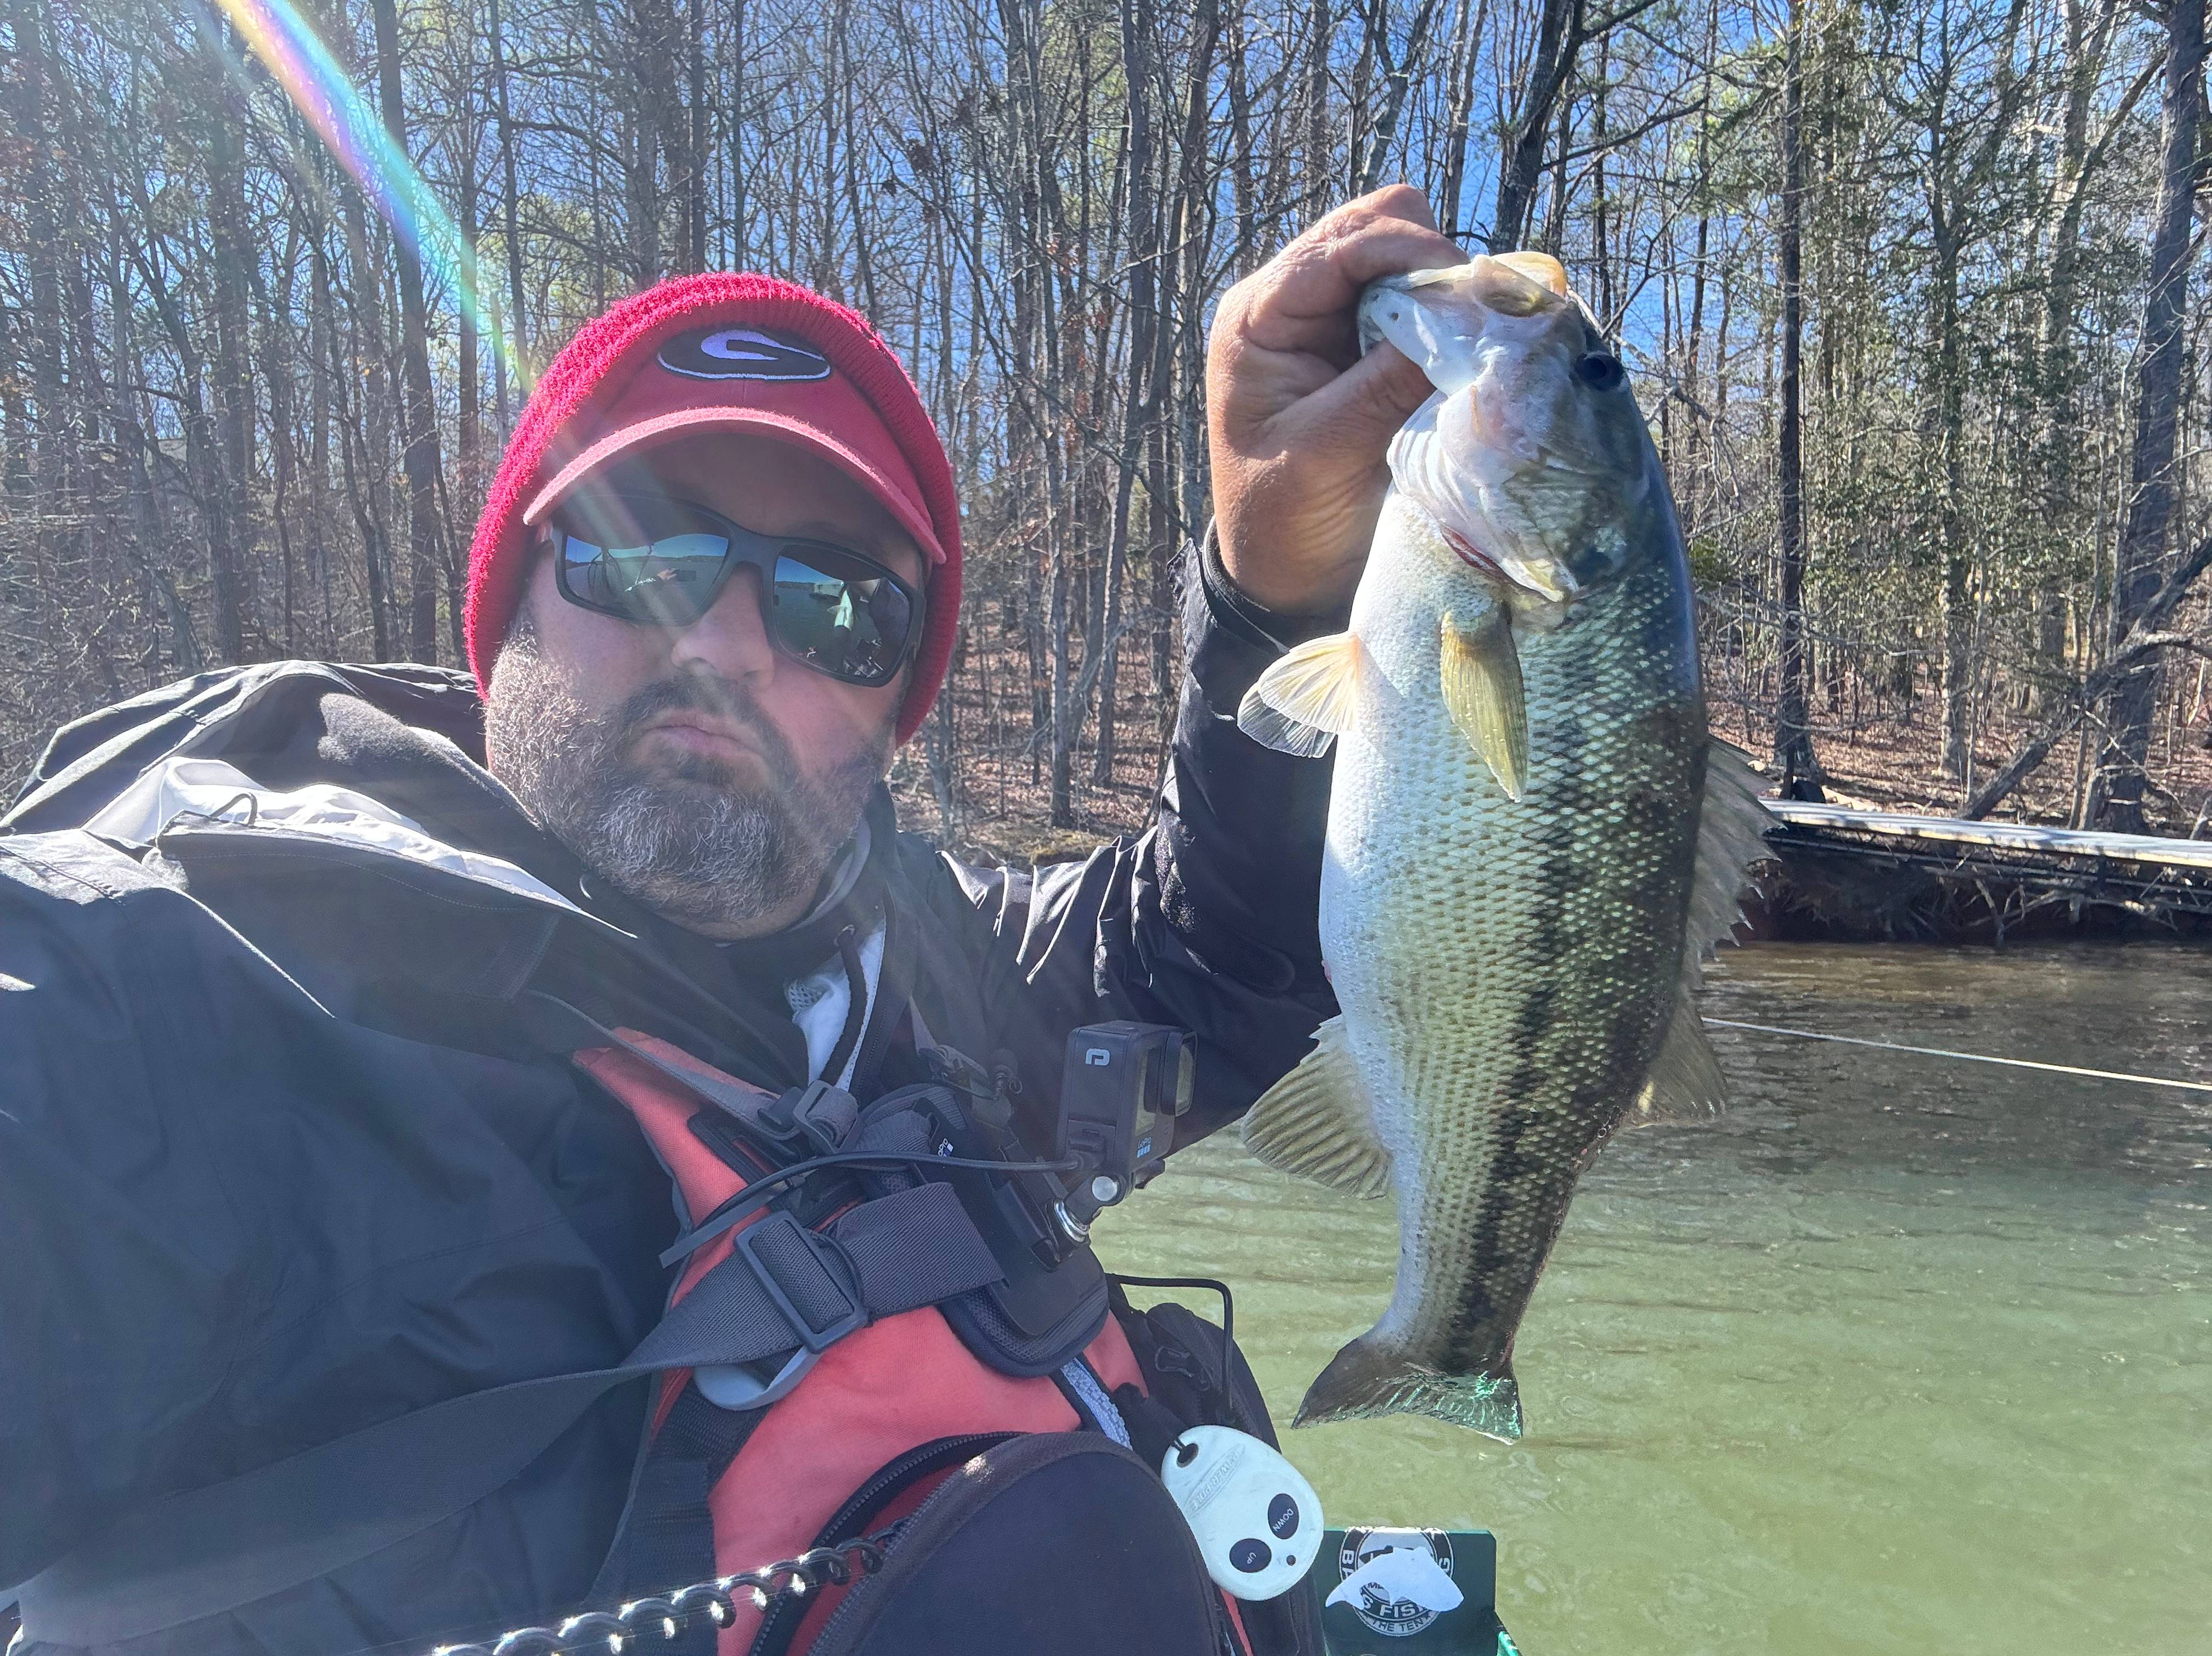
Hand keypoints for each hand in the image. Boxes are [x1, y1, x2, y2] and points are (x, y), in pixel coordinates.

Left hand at [1205, 186, 1465, 614]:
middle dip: (1428, 261)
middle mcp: (1291, 302)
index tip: (1468, 291)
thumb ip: (1386, 384)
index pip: (1341, 245)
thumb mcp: (1327, 452)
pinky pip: (1417, 299)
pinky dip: (1445, 314)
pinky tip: (1462, 349)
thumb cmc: (1284, 519)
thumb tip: (1463, 320)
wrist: (1283, 573)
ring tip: (1467, 338)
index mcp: (1258, 316)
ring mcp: (1331, 318)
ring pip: (1403, 254)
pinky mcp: (1366, 344)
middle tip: (1472, 317)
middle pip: (1375, 227)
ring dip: (1441, 287)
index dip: (1410, 253)